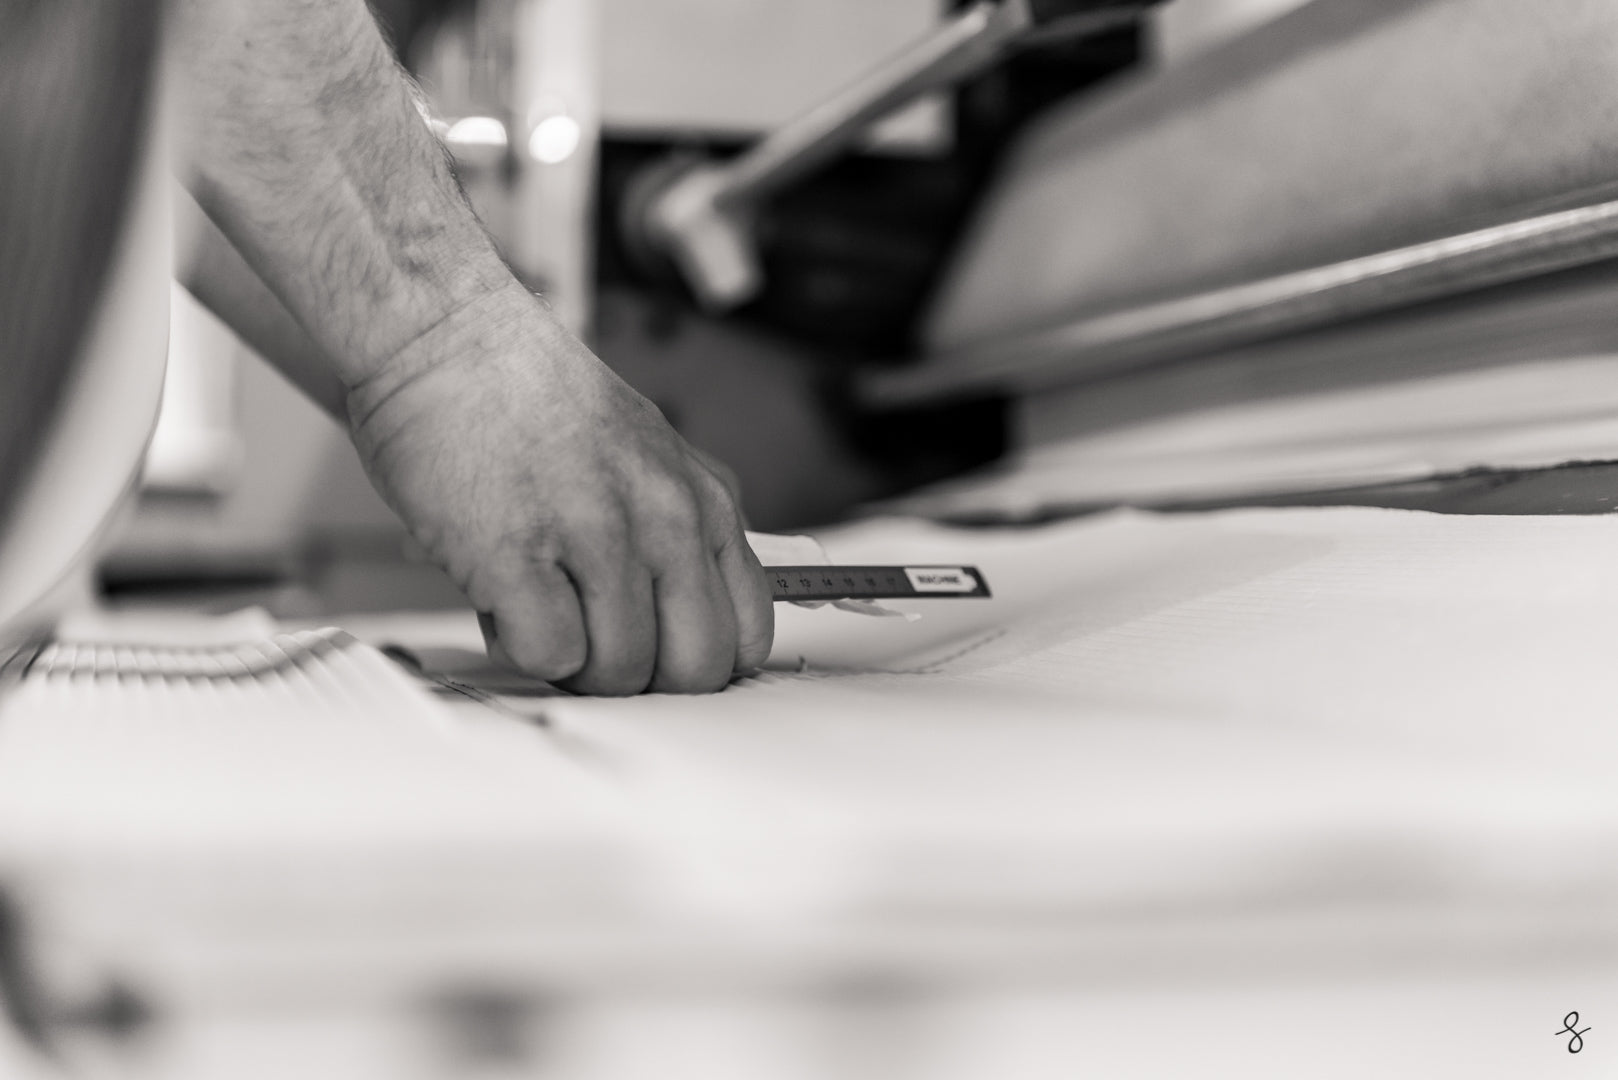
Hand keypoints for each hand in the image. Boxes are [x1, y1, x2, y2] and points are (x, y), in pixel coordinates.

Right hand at [346, 284, 773, 694]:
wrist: (441, 334)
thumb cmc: (527, 398)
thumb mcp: (646, 453)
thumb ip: (678, 529)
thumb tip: (688, 615)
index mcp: (704, 500)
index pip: (746, 635)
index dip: (694, 661)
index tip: (656, 656)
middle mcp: (666, 518)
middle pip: (693, 669)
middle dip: (640, 677)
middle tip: (590, 643)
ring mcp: (597, 534)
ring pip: (619, 672)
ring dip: (571, 661)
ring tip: (535, 602)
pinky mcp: (520, 552)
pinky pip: (551, 655)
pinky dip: (521, 645)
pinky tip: (503, 597)